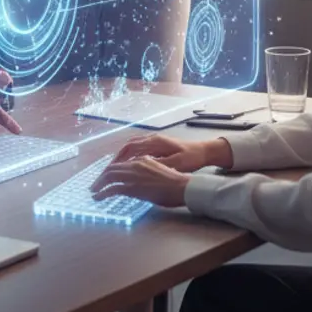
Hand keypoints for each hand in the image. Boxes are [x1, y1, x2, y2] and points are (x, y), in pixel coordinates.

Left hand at [91, 156, 190, 208]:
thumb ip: (147, 171)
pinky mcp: (133, 188)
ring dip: (99, 184)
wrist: (182, 186)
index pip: (121, 163)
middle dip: (101, 177)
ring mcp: (133, 175)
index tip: (104, 178)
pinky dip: (103, 193)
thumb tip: (139, 178)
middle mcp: (135, 164)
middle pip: (112, 168)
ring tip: (93, 191)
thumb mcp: (158, 171)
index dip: (110, 171)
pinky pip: (113, 189)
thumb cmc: (175, 182)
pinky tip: (98, 197)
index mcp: (142, 159)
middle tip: (95, 185)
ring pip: (110, 177)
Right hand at [109, 133, 230, 173]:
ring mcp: (155, 141)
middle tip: (107, 172)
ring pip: (133, 147)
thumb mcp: (176, 163)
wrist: (204, 151)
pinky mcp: (158, 145)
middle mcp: (152, 139)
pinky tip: (130, 167)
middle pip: (128, 146)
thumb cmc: (191, 158)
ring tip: (115, 170)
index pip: (131, 148)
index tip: (110, 169)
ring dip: (123, 157)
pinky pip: (139, 149)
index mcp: (155, 142)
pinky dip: (130, 156)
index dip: (119, 158)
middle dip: (117, 158)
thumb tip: (141, 167)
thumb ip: (159, 164)